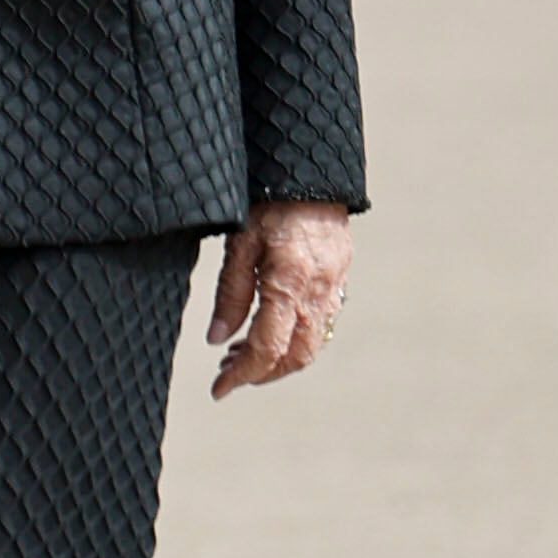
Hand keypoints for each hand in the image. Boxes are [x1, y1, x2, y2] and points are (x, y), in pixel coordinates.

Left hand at [209, 201, 347, 394]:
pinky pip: (322, 322)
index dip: (242, 376)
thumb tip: (218, 340)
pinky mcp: (340, 276)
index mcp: (289, 283)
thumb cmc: (269, 198)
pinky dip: (296, 337)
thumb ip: (230, 293)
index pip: (267, 349)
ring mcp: (335, 285)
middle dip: (262, 373)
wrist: (311, 167)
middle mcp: (318, 291)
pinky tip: (272, 326)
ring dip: (279, 358)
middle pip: (295, 356)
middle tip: (229, 373)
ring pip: (312, 343)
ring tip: (242, 351)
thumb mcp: (239, 242)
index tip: (219, 390)